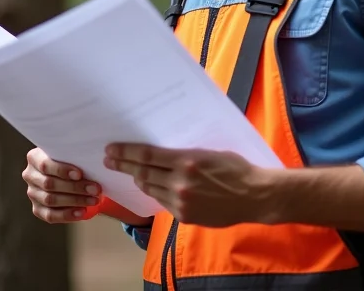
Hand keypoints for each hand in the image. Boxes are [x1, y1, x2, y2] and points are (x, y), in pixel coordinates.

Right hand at [23, 148, 101, 222]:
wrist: (68, 171)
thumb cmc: (72, 158)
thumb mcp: (70, 152)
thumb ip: (75, 155)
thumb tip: (94, 163)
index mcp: (34, 157)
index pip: (45, 165)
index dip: (62, 171)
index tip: (80, 174)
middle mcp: (30, 175)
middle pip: (49, 184)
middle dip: (74, 187)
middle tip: (95, 189)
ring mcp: (32, 193)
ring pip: (50, 200)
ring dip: (74, 201)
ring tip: (93, 200)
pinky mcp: (37, 209)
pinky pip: (50, 215)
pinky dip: (67, 215)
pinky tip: (82, 212)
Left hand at [104, 143, 275, 226]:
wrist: (254, 196)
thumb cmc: (235, 168)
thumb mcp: (209, 152)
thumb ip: (184, 154)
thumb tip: (162, 151)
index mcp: (186, 160)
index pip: (147, 156)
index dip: (126, 152)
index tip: (112, 149)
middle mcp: (180, 182)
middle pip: (143, 173)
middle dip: (123, 165)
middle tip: (109, 159)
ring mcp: (181, 201)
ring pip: (150, 189)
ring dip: (138, 179)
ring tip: (129, 172)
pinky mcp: (185, 216)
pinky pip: (163, 202)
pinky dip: (155, 193)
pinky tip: (151, 187)